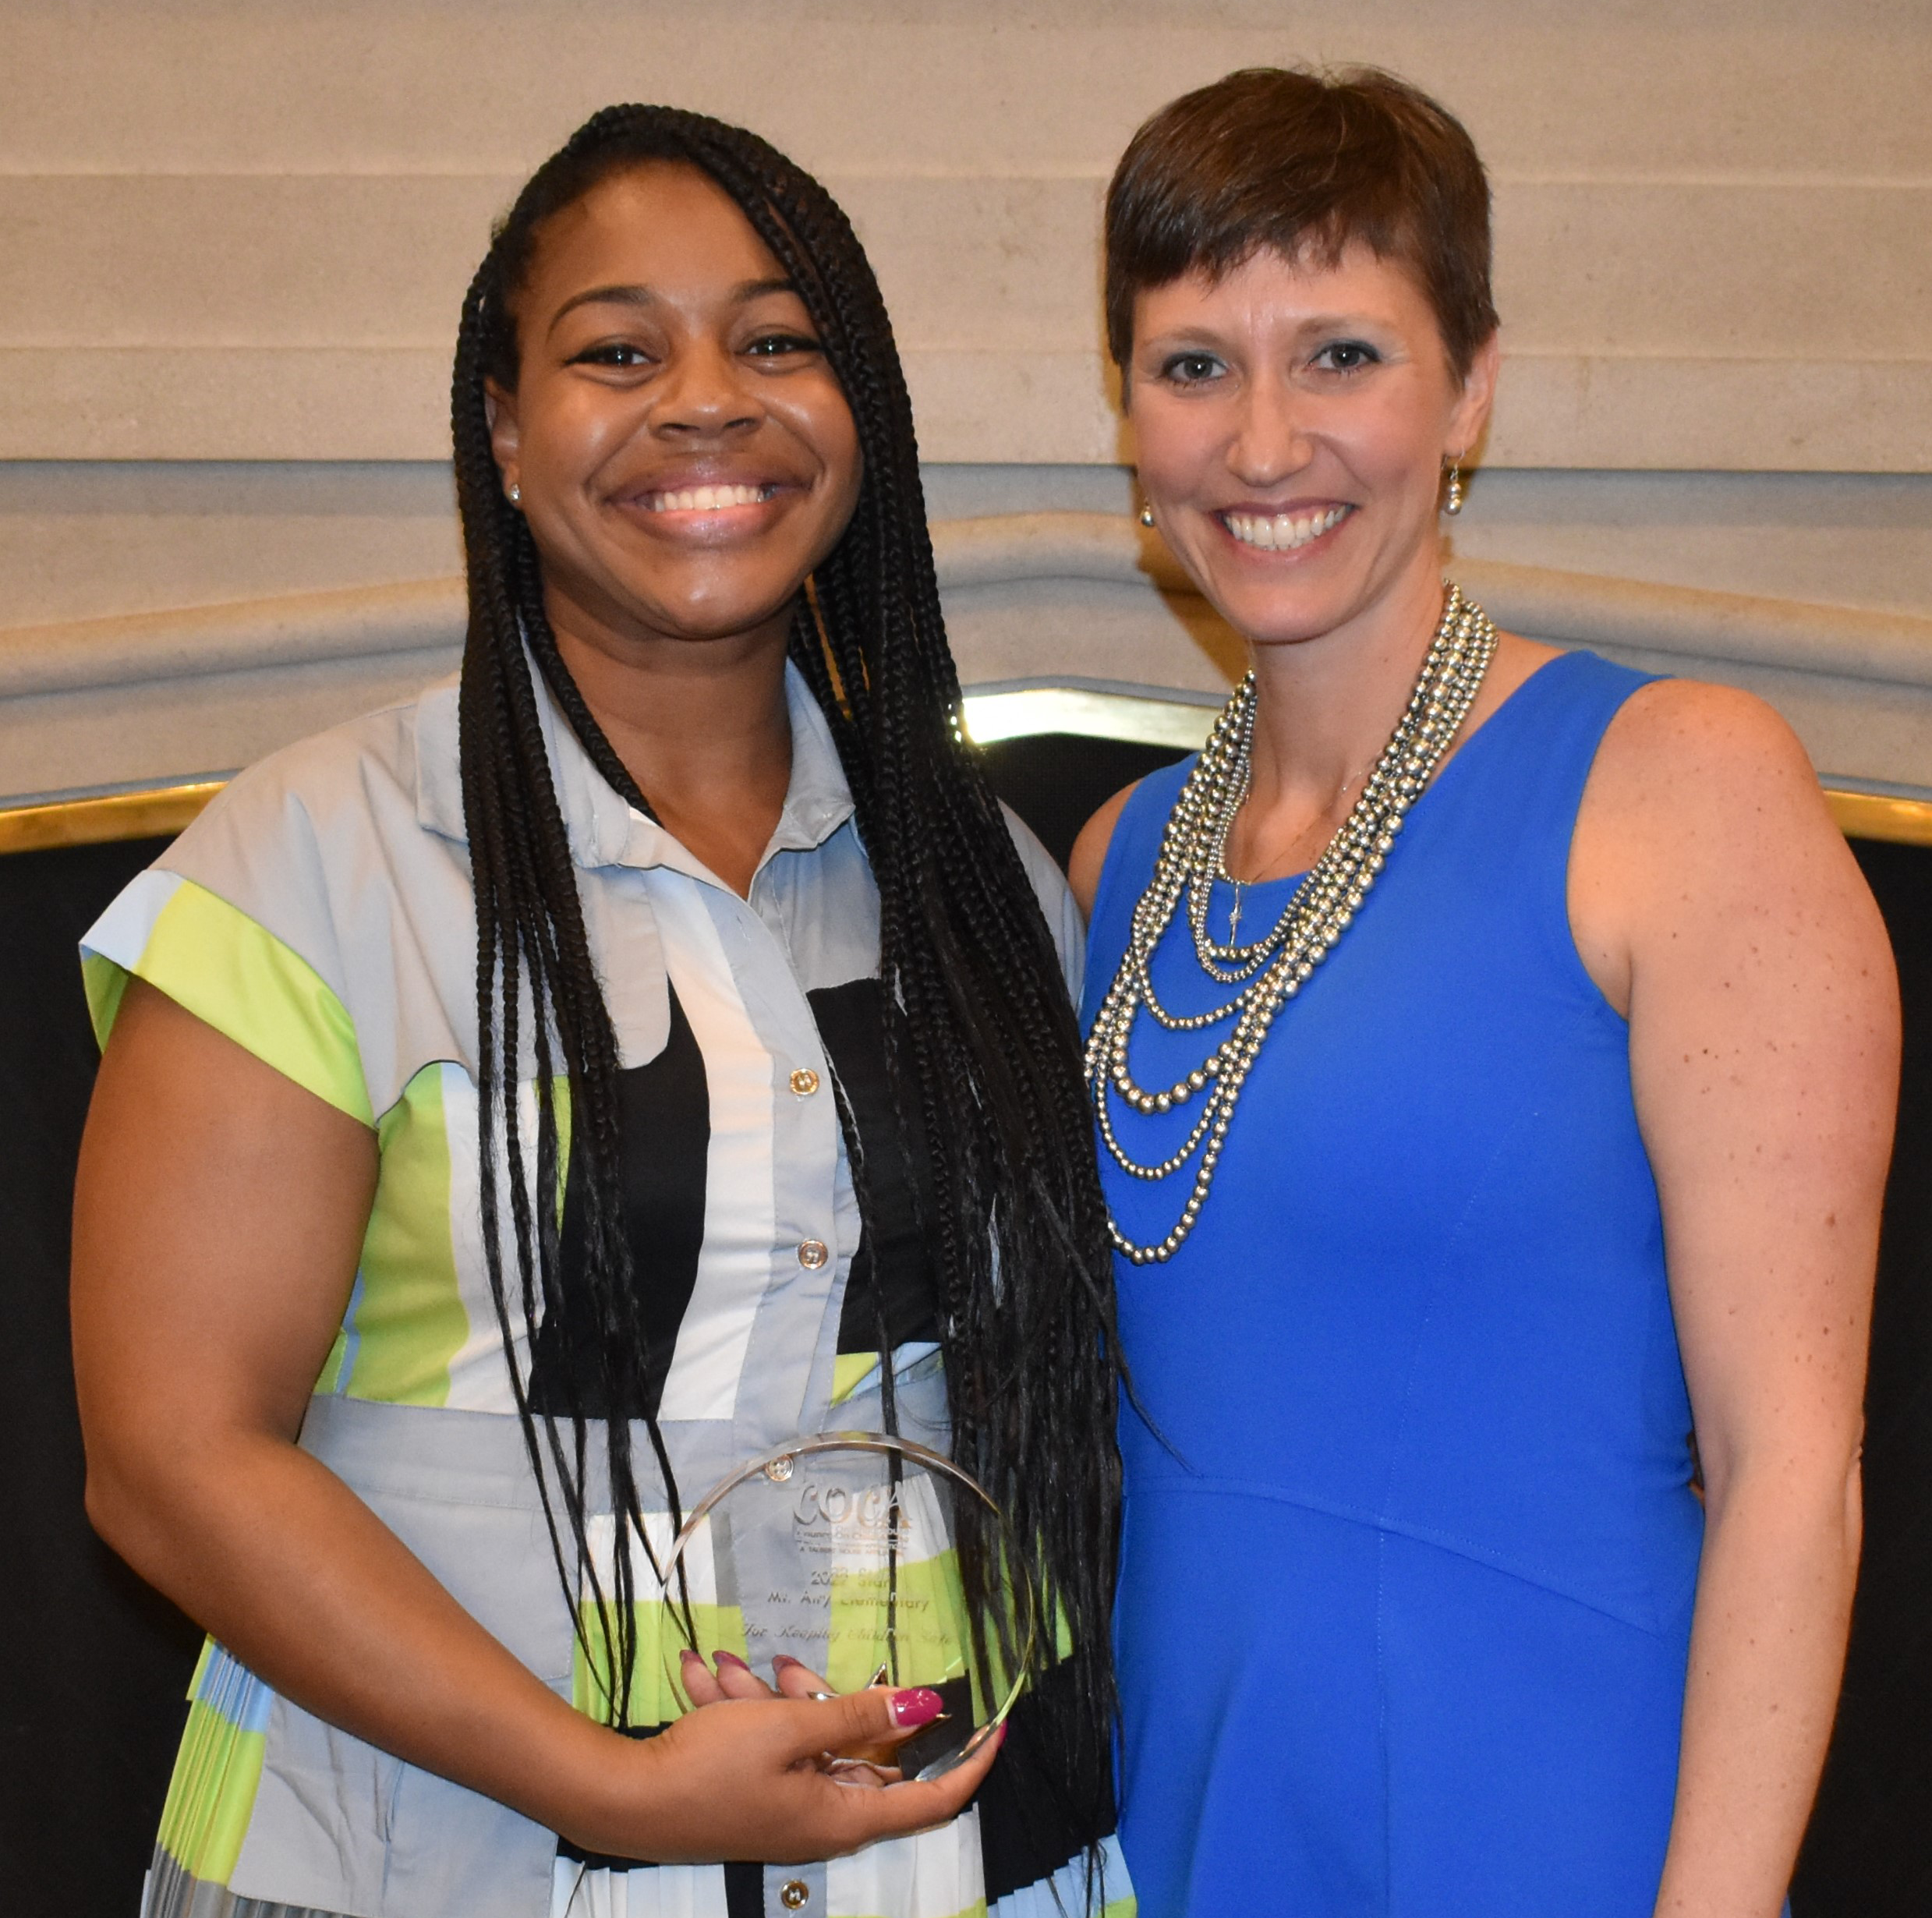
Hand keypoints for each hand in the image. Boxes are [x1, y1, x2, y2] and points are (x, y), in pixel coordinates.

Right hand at [562, 1659, 1000, 1862]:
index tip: (997, 1725)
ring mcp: (788, 1809)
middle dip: (826, 1701)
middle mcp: (823, 1819)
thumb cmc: (709, 1771)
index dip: (969, 1763)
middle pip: (858, 1752)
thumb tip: (925, 1704)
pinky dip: (743, 1713)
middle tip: (785, 1671)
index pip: (931, 1799)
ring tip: (726, 1673)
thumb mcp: (790, 1729)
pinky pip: (769, 1746)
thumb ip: (858, 1714)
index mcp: (843, 1816)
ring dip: (770, 1702)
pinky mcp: (756, 1796)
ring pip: (805, 1739)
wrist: (623, 1800)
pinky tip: (705, 1680)